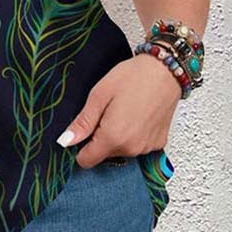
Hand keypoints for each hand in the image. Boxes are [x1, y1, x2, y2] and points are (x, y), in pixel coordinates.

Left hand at [57, 52, 181, 168]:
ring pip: (121, 150)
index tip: (83, 130)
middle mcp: (132, 148)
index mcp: (113, 138)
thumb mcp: (99, 95)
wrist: (166, 70)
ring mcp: (147, 147)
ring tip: (122, 110)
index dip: (79, 147)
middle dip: (99, 138)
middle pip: (103, 155)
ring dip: (117, 136)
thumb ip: (83, 122)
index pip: (86, 161)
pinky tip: (136, 115)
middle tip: (105, 112)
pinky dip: (133, 134)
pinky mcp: (159, 142)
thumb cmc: (133, 77)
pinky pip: (137, 145)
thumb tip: (66, 140)